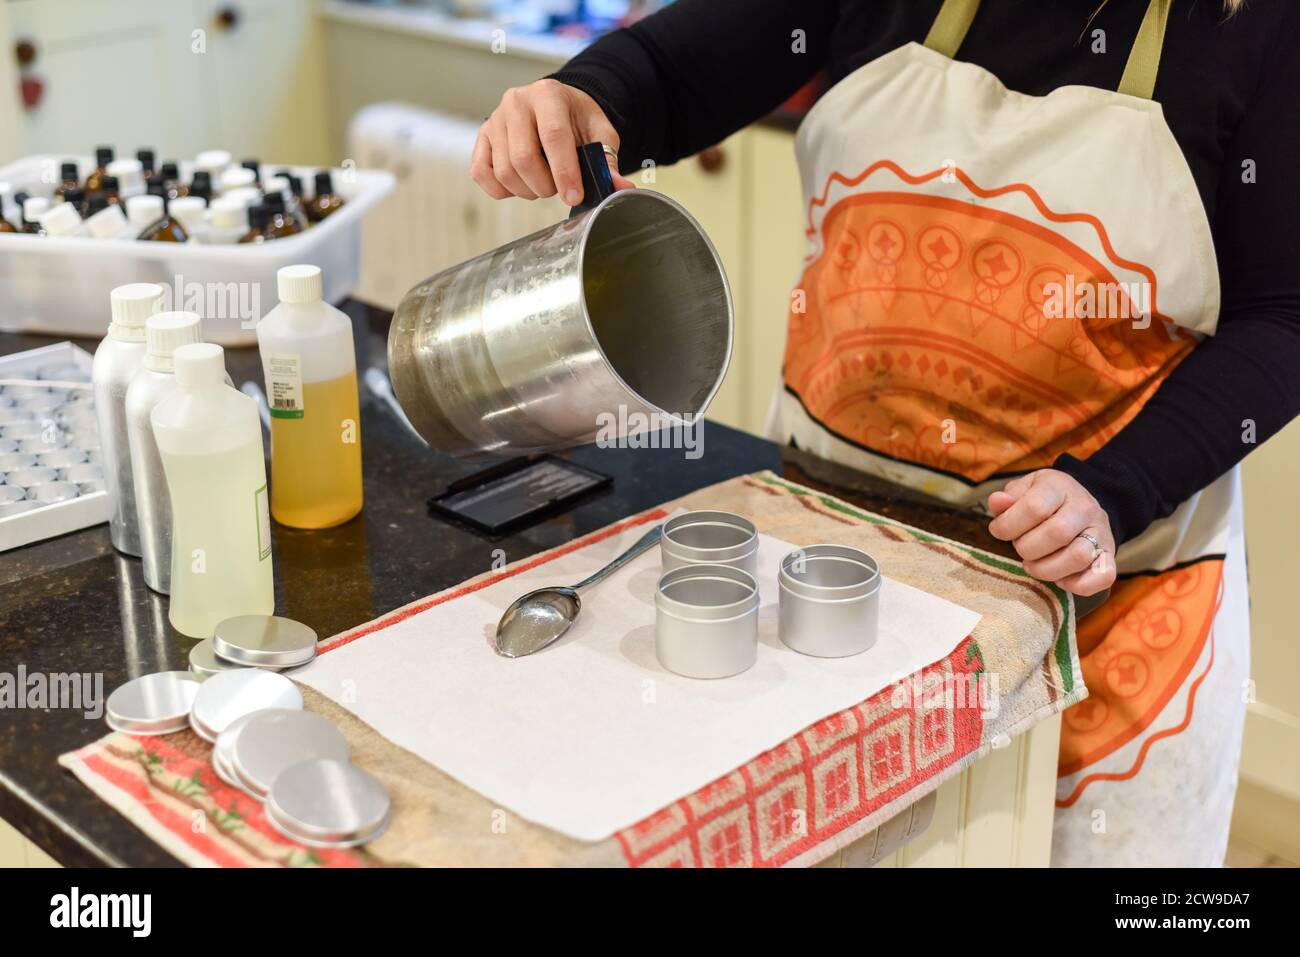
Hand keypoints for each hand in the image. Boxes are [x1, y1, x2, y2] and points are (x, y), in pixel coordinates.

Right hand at [471, 79, 635, 204]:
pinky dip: (502, 190)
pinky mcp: (482, 137)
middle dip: (545, 186)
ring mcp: (494, 119)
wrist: (555, 106)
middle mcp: (516, 102)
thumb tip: (620, 187)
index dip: (564, 172)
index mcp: (548, 95)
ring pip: (504, 171)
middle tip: (559, 189)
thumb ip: (607, 160)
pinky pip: (482, 174)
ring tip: (543, 183)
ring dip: (527, 191)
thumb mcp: (599, 133)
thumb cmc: (577, 120)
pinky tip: (521, 184)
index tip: (574, 196)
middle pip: (523, 159)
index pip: (553, 136)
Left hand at [987, 469, 1116, 596]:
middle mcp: (1085, 507)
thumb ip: (1008, 498)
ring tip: (1033, 565)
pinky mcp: (1110, 556)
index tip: (999, 531)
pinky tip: (1059, 578)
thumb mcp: (1023, 490)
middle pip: (1057, 533)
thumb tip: (997, 502)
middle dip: (1027, 548)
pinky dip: (1076, 585)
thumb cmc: (1043, 501)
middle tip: (1021, 548)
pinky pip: (1103, 577)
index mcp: (1060, 487)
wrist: (1080, 505)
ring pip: (1079, 556)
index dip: (1009, 526)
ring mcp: (1101, 532)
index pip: (1035, 508)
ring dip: (1047, 569)